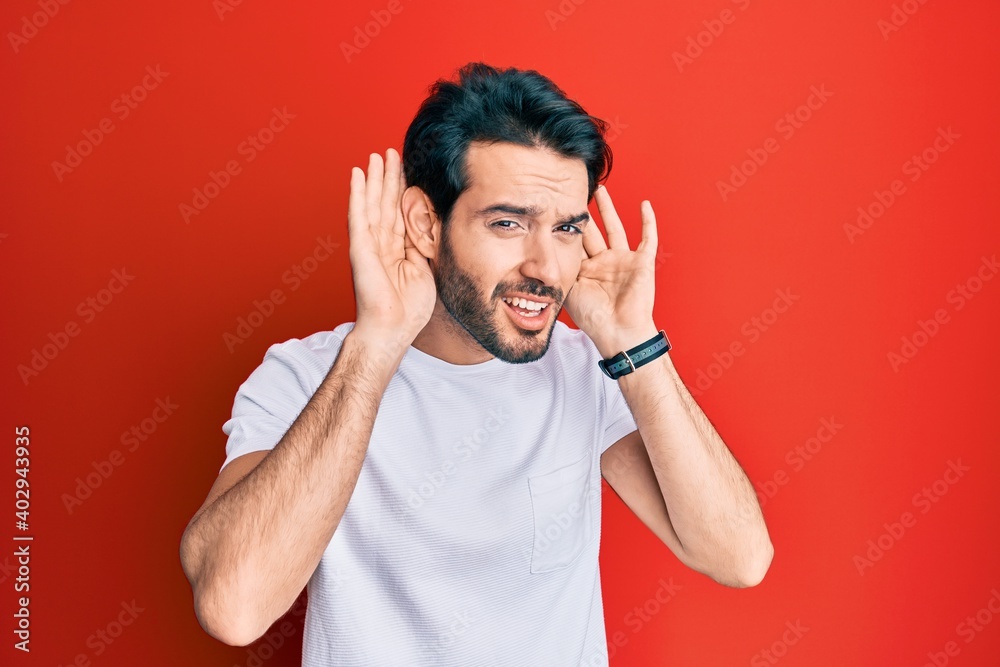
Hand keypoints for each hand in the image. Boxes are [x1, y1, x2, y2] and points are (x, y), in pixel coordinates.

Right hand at [347, 149, 435, 345]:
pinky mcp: (360, 247)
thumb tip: (430, 221)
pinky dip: (357, 193)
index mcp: (397, 250)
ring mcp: (369, 244)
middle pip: (386, 203)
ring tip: (377, 155)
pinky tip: (357, 175)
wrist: (393, 329)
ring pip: (373, 203)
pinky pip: (359, 215)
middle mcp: (381, 244)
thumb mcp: (425, 268)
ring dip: (374, 178)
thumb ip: (424, 244)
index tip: (409, 169)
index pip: (401, 213)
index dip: (404, 191)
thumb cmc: (409, 308)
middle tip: (392, 152)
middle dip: (389, 178)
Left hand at [563, 185, 658, 357]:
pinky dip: (648, 221)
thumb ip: (557, 272)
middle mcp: (604, 263)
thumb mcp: (567, 290)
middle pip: (592, 231)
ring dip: (608, 209)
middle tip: (574, 192)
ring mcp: (623, 261)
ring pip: (615, 228)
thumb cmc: (593, 317)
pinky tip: (645, 204)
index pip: (574, 243)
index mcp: (586, 270)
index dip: (565, 227)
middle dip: (584, 214)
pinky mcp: (642, 263)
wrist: (618, 331)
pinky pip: (648, 238)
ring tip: (601, 189)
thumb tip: (535, 257)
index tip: (553, 208)